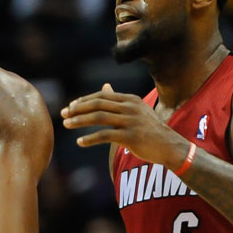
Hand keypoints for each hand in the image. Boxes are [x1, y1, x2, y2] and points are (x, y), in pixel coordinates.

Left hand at [61, 83, 187, 166]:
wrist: (170, 146)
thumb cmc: (150, 129)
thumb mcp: (136, 110)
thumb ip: (119, 100)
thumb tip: (105, 86)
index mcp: (130, 99)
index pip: (102, 95)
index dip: (84, 100)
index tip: (70, 106)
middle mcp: (130, 107)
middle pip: (98, 104)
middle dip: (77, 109)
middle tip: (63, 114)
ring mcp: (131, 121)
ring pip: (99, 117)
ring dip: (79, 121)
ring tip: (66, 125)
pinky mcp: (130, 137)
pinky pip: (105, 135)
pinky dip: (90, 138)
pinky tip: (80, 142)